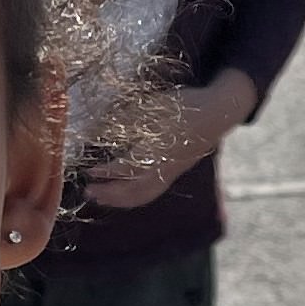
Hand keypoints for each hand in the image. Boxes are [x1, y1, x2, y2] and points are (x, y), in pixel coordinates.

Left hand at [78, 67, 254, 216]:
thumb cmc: (183, 105)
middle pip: (134, 190)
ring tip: (99, 197)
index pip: (129, 167)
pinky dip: (132, 199)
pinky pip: (150, 194)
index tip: (90, 172)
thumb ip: (127, 119)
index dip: (108, 172)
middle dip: (110, 193)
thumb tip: (97, 131)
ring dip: (119, 200)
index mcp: (159, 149)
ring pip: (143, 195)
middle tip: (88, 191)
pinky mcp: (172, 175)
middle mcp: (165, 167)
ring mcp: (170, 174)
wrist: (216, 115)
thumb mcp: (153, 105)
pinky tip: (119, 196)